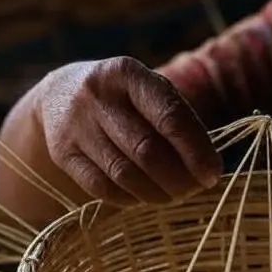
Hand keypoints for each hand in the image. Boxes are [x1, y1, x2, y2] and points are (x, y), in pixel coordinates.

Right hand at [39, 56, 222, 205]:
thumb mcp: (148, 92)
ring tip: (174, 196)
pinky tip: (144, 197)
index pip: (169, 116)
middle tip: (194, 189)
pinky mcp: (62, 152)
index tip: (213, 174)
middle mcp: (97, 94)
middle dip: (178, 178)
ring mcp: (75, 124)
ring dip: (156, 193)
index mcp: (128, 73)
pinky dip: (130, 198)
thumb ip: (178, 121)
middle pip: (147, 151)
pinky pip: (101, 188)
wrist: (59, 94)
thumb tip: (208, 170)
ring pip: (124, 174)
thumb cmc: (124, 98)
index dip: (195, 151)